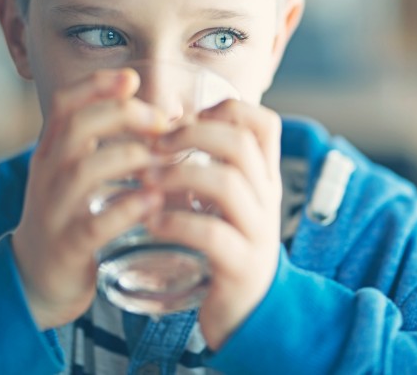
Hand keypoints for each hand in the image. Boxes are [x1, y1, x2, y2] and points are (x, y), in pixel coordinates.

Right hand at [12, 69, 166, 329]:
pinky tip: (154, 200)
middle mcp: (49, 173)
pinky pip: (95, 223)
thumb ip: (110, 143)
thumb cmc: (73, 213)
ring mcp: (54, 210)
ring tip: (164, 158)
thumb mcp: (81, 171)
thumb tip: (163, 118)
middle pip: (77, 127)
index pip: (64, 104)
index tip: (132, 78)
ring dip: (131, 157)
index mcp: (54, 150)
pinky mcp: (68, 246)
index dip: (96, 85)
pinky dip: (127, 208)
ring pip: (84, 170)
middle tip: (161, 121)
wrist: (39, 274)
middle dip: (122, 114)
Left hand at [145, 100, 281, 348]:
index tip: (191, 116)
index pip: (265, 124)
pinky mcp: (242, 265)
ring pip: (228, 184)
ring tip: (149, 182)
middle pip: (241, 144)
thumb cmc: (230, 243)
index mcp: (264, 176)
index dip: (228, 108)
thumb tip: (167, 129)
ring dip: (180, 175)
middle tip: (158, 144)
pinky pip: (213, 234)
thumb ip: (211, 166)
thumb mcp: (229, 200)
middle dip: (193, 134)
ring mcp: (258, 231)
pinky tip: (154, 222)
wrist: (252, 308)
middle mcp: (267, 197)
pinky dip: (177, 222)